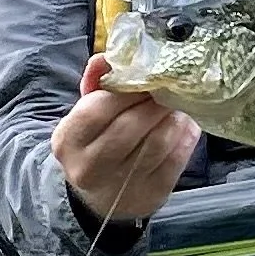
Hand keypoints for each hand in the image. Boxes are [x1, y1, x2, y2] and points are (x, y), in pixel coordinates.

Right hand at [50, 54, 201, 222]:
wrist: (102, 199)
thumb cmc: (96, 143)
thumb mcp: (87, 114)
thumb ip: (97, 82)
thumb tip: (108, 56)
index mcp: (68, 141)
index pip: (97, 109)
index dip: (126, 90)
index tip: (146, 77)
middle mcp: (89, 167)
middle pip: (130, 127)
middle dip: (154, 102)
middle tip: (169, 87)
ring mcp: (122, 186)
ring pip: (157, 143)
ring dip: (173, 118)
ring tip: (178, 104)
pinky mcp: (152, 194)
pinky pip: (176, 160)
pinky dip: (186, 137)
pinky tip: (185, 125)